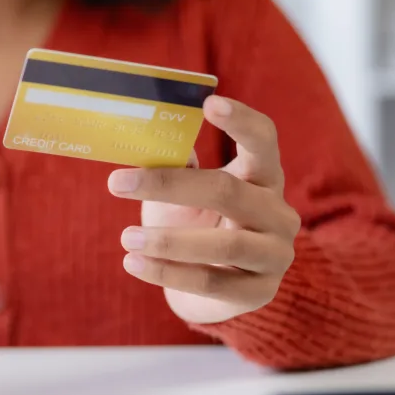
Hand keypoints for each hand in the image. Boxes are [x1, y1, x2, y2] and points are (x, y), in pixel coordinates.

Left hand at [107, 96, 300, 324]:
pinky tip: (134, 264)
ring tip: (126, 237)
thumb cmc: (196, 224)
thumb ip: (174, 167)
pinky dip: (168, 272)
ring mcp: (275, 254)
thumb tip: (144, 138)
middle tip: (116, 183)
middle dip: (169, 186)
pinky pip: (212, 282)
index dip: (240, 120)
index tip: (208, 103)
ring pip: (224, 244)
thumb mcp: (184, 194)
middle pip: (228, 191)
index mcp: (262, 176)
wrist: (211, 288)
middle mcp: (278, 212)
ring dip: (168, 241)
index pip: (263, 140)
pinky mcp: (260, 292)